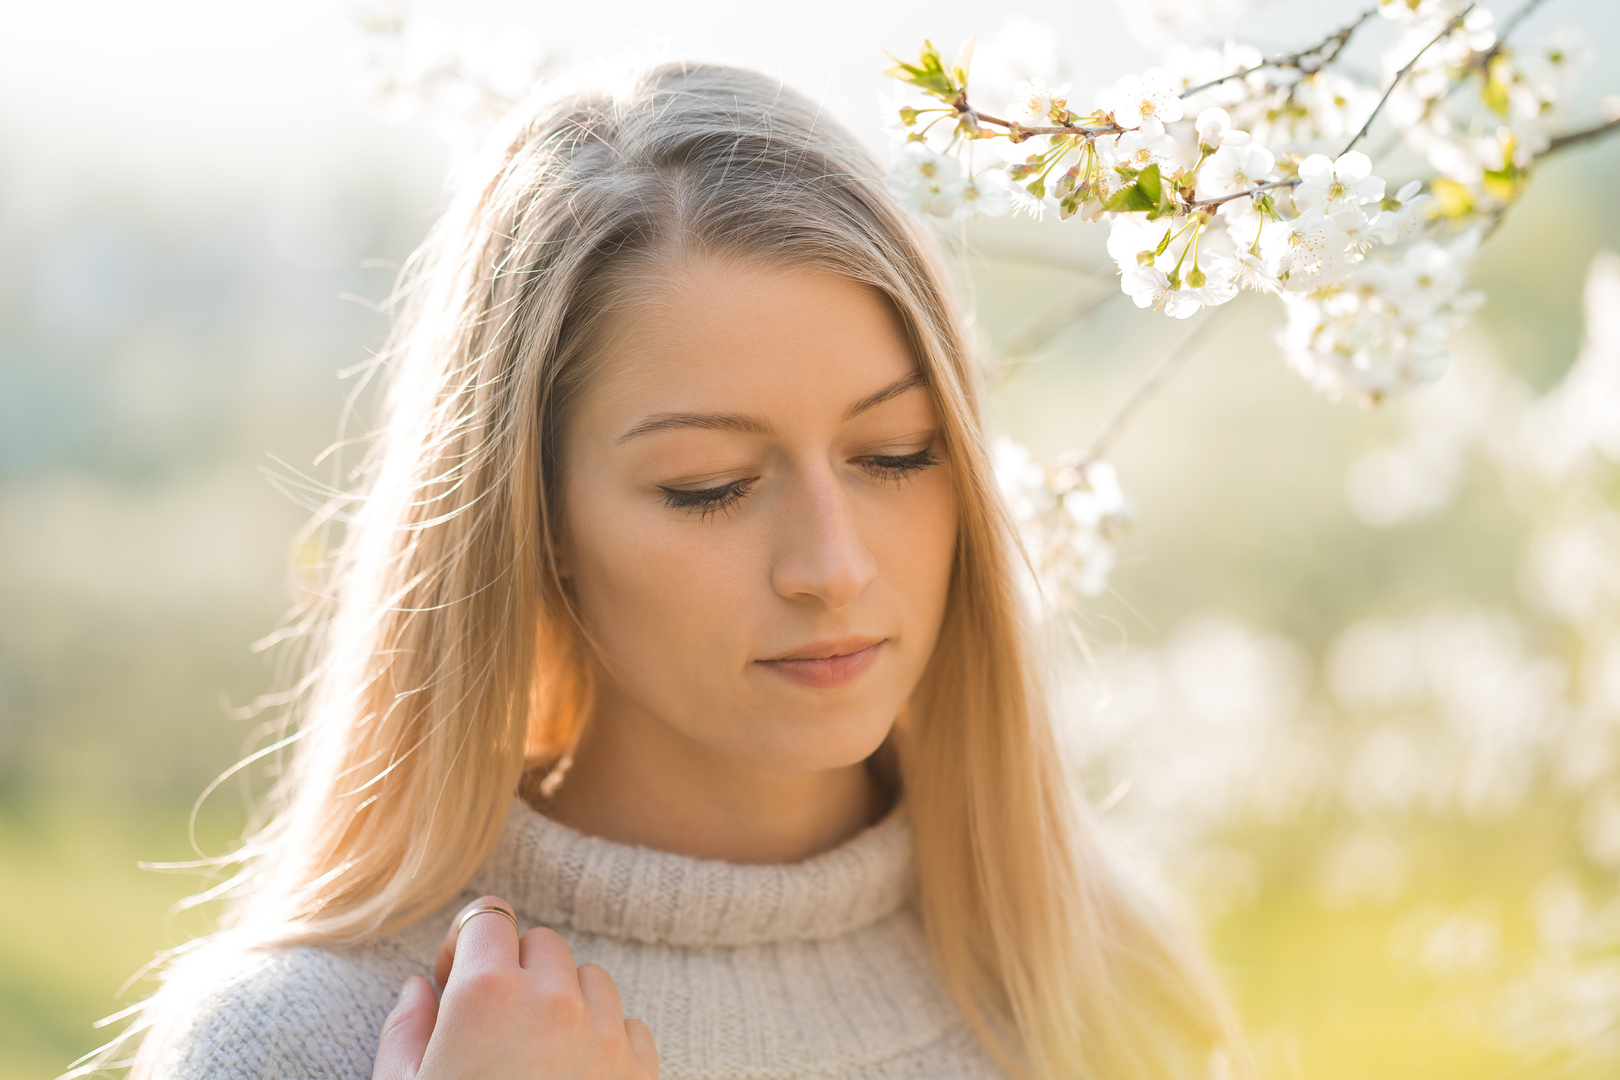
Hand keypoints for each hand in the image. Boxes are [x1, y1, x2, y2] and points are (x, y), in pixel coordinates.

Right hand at [372, 895, 657, 1079]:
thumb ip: (406, 1032)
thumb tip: (420, 989)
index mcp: (486, 994)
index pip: (487, 917)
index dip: (468, 946)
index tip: (457, 982)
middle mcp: (553, 999)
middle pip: (542, 944)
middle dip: (516, 972)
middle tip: (492, 1028)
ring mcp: (605, 1035)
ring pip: (590, 979)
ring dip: (564, 1002)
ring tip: (534, 1058)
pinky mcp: (641, 1071)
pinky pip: (628, 1025)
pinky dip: (604, 1041)